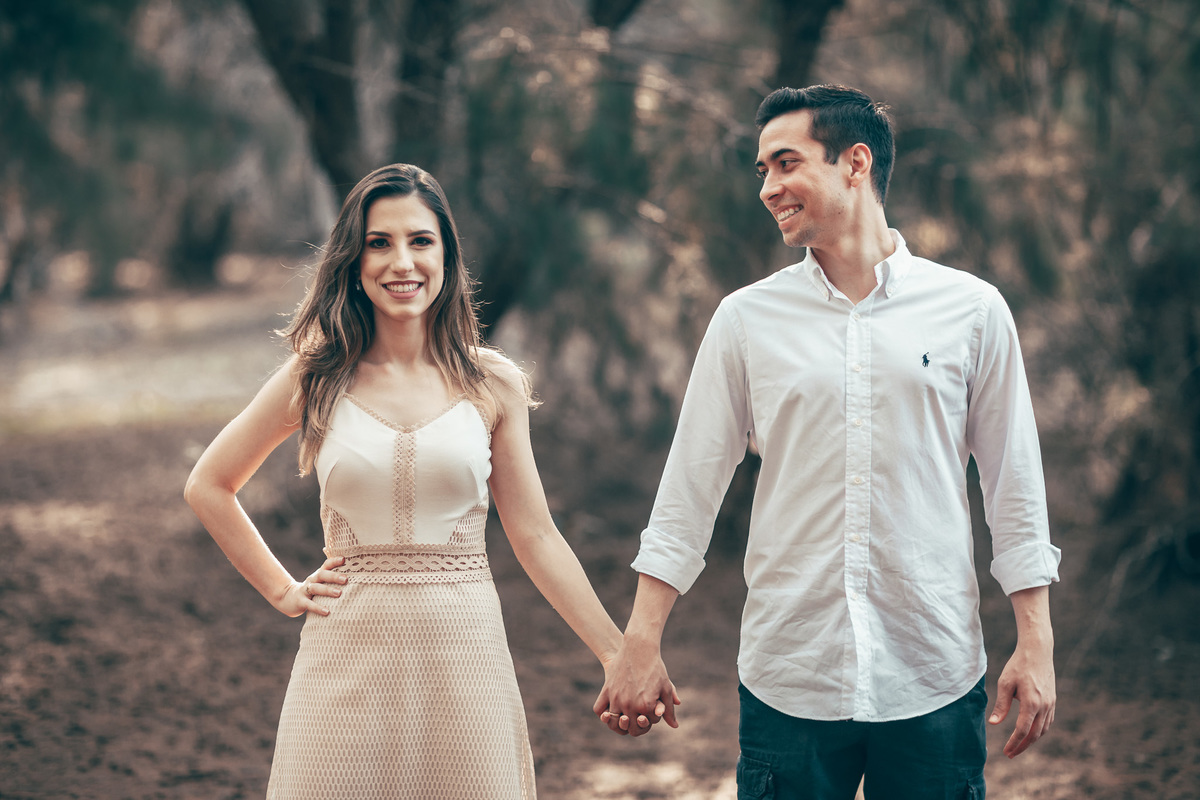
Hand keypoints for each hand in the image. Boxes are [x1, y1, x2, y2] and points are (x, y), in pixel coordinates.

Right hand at [273, 556, 346, 617]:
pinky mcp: (301, 602)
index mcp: (318, 574)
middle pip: (322, 575)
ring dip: (328, 590)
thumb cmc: (312, 590)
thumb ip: (333, 578)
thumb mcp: (320, 582)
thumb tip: (353, 574)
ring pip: (316, 588)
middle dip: (334, 576)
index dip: (334, 561)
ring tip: (339, 593)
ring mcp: (305, 590)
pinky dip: (318, 608)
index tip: (344, 559)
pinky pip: (310, 605)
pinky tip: (327, 611)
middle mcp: (312, 580)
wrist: (288, 598)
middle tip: (345, 579)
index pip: (326, 565)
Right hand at [593, 634, 680, 737]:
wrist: (639, 647)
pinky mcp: (606, 690)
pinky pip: (599, 710)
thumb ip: (669, 710)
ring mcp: (616, 698)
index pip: (647, 725)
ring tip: (625, 716)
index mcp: (646, 706)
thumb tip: (674, 726)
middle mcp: (629, 705)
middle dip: (636, 725)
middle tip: (639, 716)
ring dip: (619, 723)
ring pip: (613, 723)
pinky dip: (603, 714)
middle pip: (630, 729)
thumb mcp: (666, 688)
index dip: (651, 719)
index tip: (653, 708)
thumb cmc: (655, 668)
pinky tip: (611, 710)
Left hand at [989, 637, 1055, 757]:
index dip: (1014, 743)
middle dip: (1022, 746)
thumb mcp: (1005, 683)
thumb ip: (1001, 705)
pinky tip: (1031, 732)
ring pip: (1043, 730)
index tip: (1006, 751)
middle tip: (1010, 754)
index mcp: (1031, 703)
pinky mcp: (1053, 700)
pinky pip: (1048, 721)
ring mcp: (1051, 704)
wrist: (1037, 651)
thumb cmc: (1018, 665)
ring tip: (1019, 745)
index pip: (1022, 730)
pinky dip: (1039, 731)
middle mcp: (1044, 706)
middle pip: (1034, 734)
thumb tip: (993, 724)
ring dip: (1031, 740)